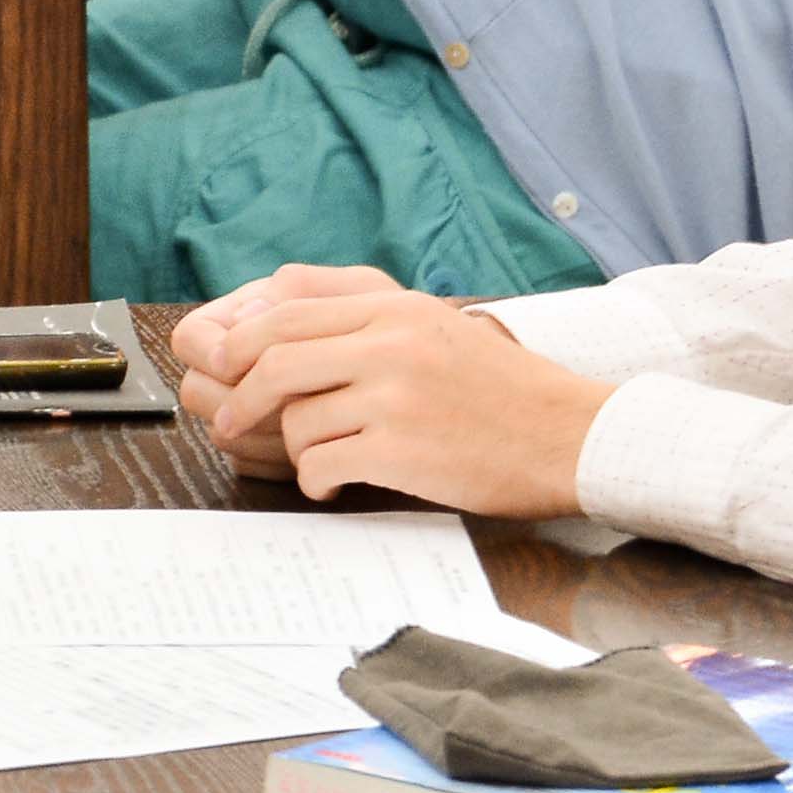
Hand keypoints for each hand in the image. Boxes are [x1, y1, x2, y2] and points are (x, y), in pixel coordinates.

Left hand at [180, 266, 611, 517]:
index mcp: (397, 308)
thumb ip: (364, 312)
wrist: (567, 436)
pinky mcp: (402, 449)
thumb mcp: (435, 325)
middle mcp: (392, 343)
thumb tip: (273, 308)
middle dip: (239, 395)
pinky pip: (322, 465)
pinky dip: (317, 480)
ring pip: (296, 420)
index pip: (288, 309)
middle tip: (231, 421)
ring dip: (295, 448)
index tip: (224, 367)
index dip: (240, 339)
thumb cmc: (499, 389)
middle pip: (275, 358)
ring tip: (321, 459)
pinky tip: (336, 484)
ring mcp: (396, 396)